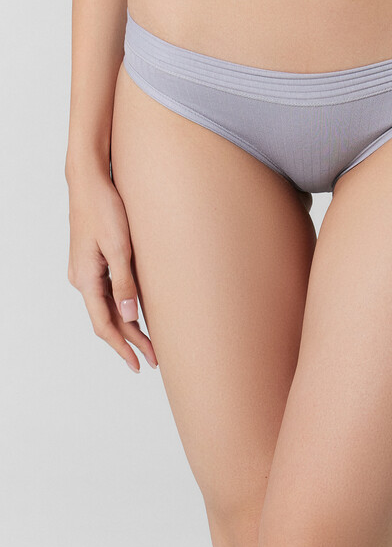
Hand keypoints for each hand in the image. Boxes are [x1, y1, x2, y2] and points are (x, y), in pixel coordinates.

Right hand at [67, 168, 157, 371]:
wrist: (90, 181)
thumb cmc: (105, 208)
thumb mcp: (119, 247)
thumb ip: (124, 283)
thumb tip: (129, 317)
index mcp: (86, 279)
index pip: (104, 325)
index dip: (123, 347)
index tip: (140, 364)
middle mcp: (82, 279)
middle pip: (107, 320)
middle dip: (130, 341)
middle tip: (153, 360)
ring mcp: (87, 270)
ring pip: (107, 307)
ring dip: (127, 325)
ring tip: (148, 343)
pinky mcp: (94, 260)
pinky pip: (107, 292)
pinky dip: (122, 306)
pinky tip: (136, 312)